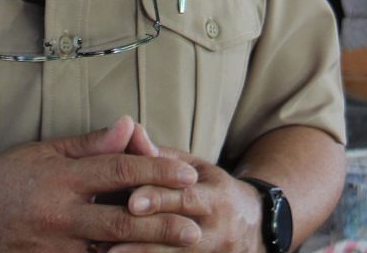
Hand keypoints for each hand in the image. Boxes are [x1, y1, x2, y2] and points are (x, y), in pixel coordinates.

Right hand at [0, 117, 201, 251]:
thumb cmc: (1, 178)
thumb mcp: (42, 152)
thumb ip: (88, 144)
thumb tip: (128, 125)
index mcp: (60, 178)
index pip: (116, 170)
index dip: (154, 168)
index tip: (187, 170)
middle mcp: (60, 215)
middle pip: (122, 221)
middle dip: (164, 222)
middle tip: (199, 221)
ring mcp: (56, 248)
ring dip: (149, 251)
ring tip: (183, 247)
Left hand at [121, 149, 263, 252]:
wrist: (254, 227)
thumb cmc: (211, 188)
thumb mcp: (194, 166)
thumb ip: (161, 155)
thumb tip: (131, 130)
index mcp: (216, 196)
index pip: (185, 197)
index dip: (158, 199)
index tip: (131, 203)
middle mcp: (218, 230)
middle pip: (179, 231)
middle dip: (146, 234)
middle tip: (112, 236)